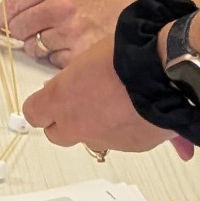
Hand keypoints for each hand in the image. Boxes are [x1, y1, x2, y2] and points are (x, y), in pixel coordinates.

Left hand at [0, 0, 137, 66]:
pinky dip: (62, 63)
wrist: (150, 21)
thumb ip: (48, 0)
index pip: (13, 3)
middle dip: (23, 37)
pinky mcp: (80, 53)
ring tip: (71, 42)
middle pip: (20, 28)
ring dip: (45, 50)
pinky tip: (81, 52)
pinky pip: (55, 64)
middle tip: (41, 37)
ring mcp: (70, 30)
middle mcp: (60, 5)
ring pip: (36, 48)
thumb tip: (17, 21)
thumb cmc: (117, 6)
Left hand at [19, 46, 174, 158]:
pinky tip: (135, 110)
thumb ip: (73, 78)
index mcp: (61, 98)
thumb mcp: (88, 56)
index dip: (41, 107)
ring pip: (89, 139)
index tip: (48, 100)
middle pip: (57, 134)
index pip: (34, 113)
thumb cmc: (127, 54)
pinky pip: (118, 141)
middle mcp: (77, 125)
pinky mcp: (130, 146)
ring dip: (94, 126)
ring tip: (114, 102)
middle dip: (64, 121)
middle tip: (78, 104)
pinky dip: (122, 129)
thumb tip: (71, 84)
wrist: (165, 70)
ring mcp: (104, 139)